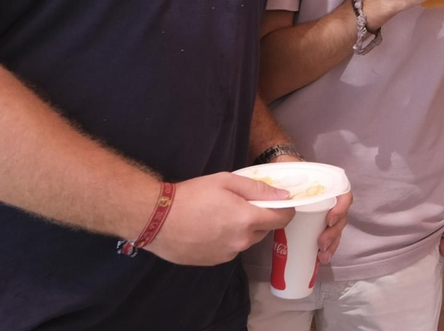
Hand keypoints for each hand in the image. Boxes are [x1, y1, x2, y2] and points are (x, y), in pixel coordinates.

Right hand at [146, 173, 293, 265]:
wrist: (157, 219)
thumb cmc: (192, 195)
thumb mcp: (226, 181)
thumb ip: (258, 189)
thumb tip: (284, 195)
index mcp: (247, 220)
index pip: (282, 219)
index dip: (286, 209)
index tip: (281, 202)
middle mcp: (241, 241)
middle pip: (264, 230)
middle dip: (261, 217)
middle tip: (243, 204)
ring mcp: (227, 254)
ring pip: (246, 240)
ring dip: (243, 229)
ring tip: (222, 215)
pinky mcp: (213, 262)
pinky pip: (230, 249)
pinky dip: (227, 239)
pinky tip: (210, 228)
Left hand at [268, 154, 352, 262]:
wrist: (282, 172)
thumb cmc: (288, 170)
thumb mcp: (289, 168)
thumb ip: (287, 175)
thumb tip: (284, 196)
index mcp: (328, 184)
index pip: (344, 193)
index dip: (341, 207)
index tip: (329, 220)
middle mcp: (330, 199)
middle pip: (342, 216)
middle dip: (334, 233)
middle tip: (321, 244)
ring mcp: (325, 212)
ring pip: (337, 228)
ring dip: (333, 243)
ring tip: (323, 255)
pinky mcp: (317, 223)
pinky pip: (328, 236)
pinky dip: (327, 248)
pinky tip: (321, 258)